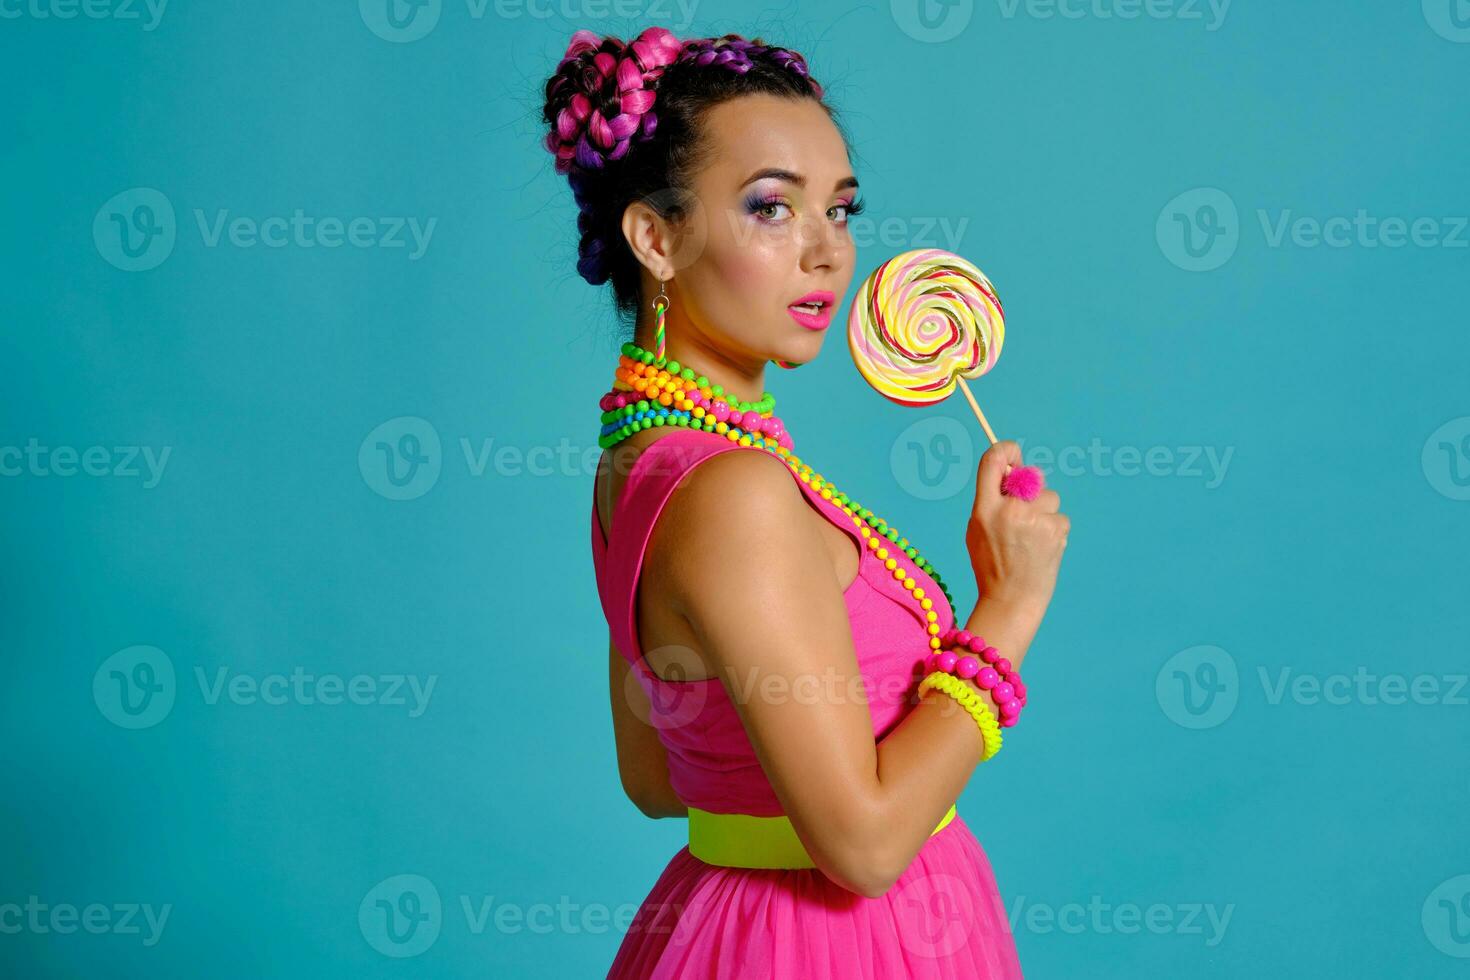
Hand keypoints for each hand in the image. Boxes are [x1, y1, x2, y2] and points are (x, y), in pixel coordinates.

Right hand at [964, 440, 1068, 620]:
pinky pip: (1059, 516)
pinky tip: (1043, 547)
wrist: (1012, 600)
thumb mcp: (977, 529)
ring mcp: (1035, 520)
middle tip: (1022, 516)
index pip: (993, 461)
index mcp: (984, 509)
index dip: (1006, 450)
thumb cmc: (992, 564)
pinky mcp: (1056, 530)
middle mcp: (1009, 510)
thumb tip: (1011, 471)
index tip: (1013, 454)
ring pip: (1049, 497)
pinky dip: (1054, 529)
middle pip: (1028, 476)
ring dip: (1044, 511)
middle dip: (1029, 490)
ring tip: (1032, 538)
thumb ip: (990, 500)